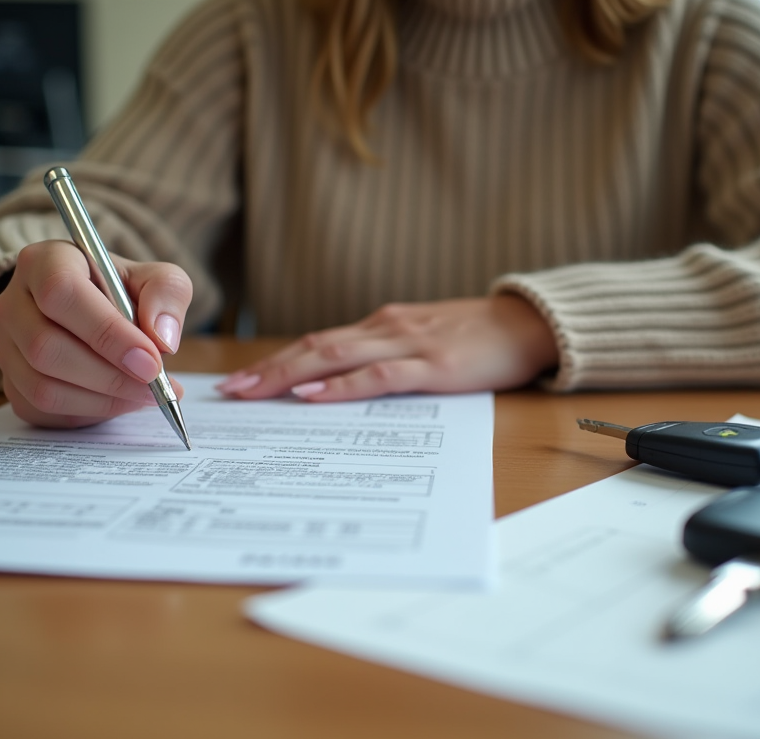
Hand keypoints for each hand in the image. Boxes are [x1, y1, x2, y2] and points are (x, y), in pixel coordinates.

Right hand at [0, 240, 192, 427]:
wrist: (93, 311)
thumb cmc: (123, 292)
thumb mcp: (155, 279)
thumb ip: (167, 295)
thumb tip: (162, 338)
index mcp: (45, 262)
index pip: (62, 293)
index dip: (107, 332)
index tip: (151, 360)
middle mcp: (13, 302)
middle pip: (47, 347)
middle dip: (110, 376)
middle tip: (154, 386)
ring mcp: (5, 346)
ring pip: (42, 386)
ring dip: (102, 399)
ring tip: (143, 395)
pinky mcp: (10, 383)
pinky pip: (42, 409)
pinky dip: (88, 412)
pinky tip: (118, 400)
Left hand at [216, 294, 559, 401]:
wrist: (529, 323)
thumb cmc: (479, 337)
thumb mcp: (425, 341)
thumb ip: (389, 356)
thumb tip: (348, 384)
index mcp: (384, 325)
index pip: (319, 341)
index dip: (277, 360)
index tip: (243, 379)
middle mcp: (387, 328)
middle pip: (315, 346)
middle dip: (269, 369)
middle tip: (231, 390)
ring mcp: (409, 344)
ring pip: (336, 357)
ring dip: (290, 374)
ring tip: (254, 392)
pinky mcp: (433, 366)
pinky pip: (378, 376)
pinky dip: (342, 385)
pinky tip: (314, 395)